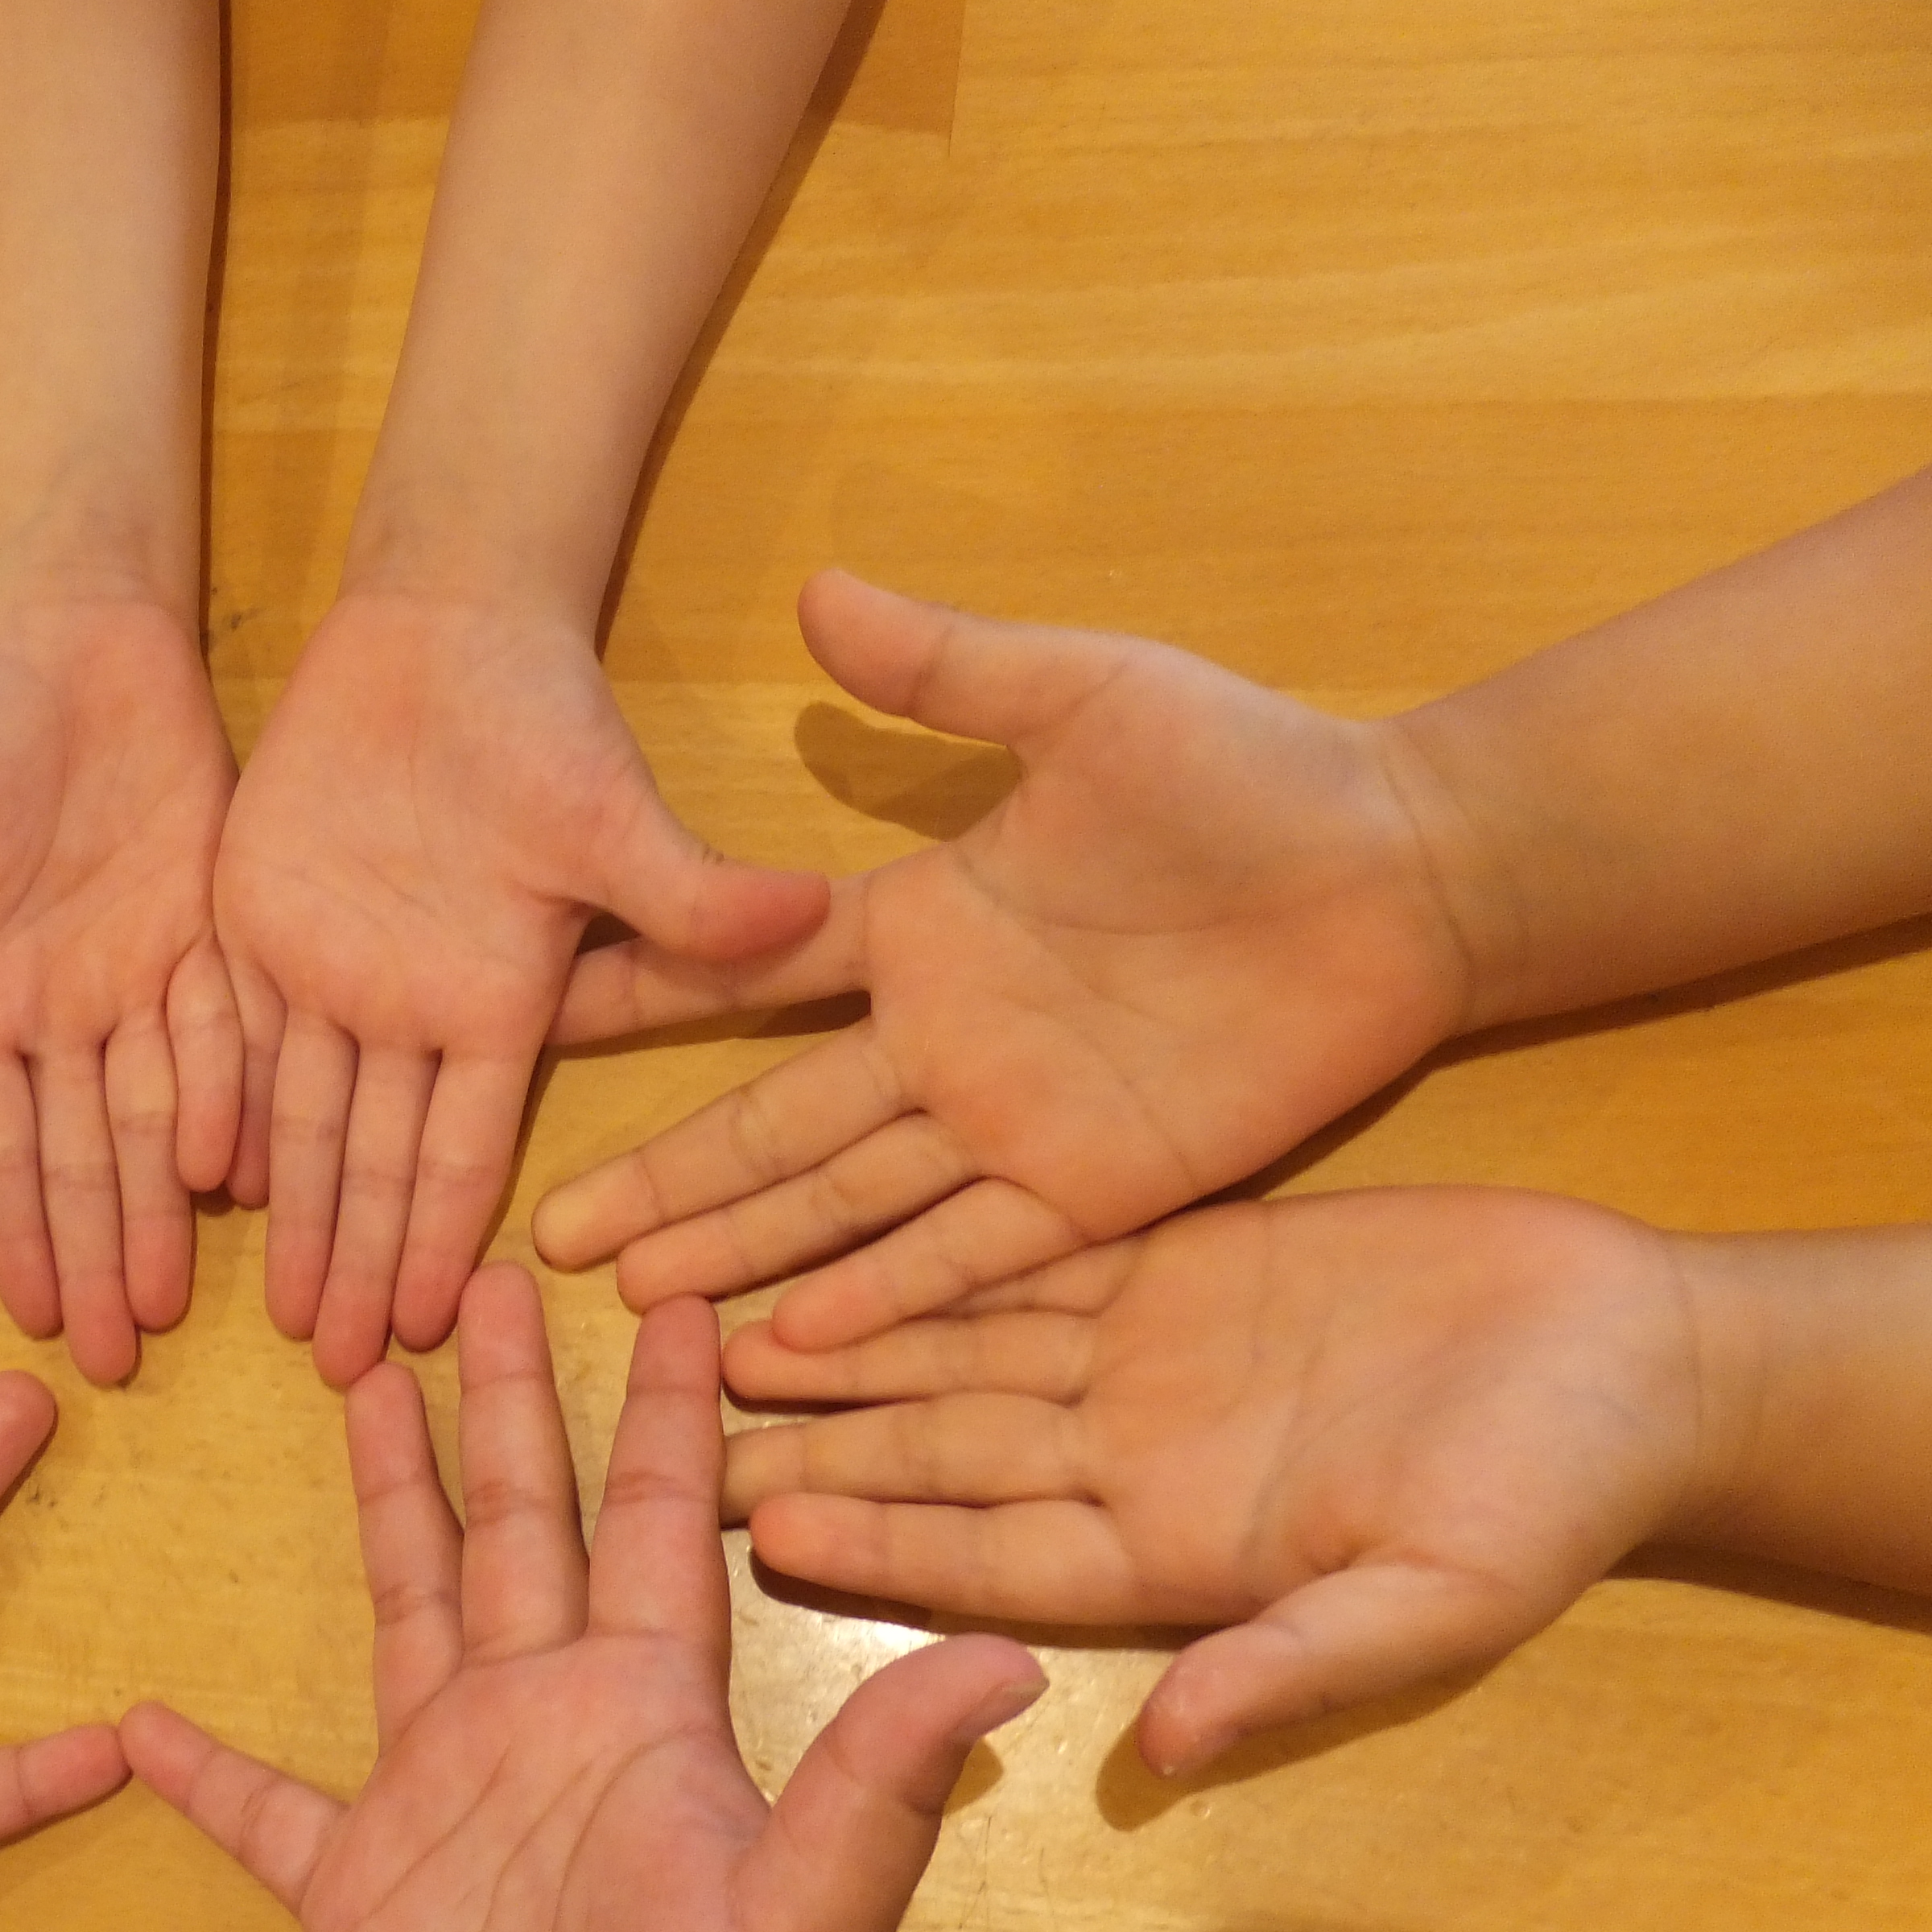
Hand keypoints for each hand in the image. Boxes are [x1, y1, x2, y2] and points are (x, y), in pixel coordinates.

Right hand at [0, 600, 240, 1383]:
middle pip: (85, 1157)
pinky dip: (234, 1105)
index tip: (31, 1318)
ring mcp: (134, 978)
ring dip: (166, 1212)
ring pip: (158, 1120)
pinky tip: (245, 1183)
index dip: (19, 1231)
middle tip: (119, 1360)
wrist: (66, 638)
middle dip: (100, 1257)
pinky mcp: (207, 933)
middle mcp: (58, 1014)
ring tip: (175, 1306)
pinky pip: (225, 1036)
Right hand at [122, 1267, 1039, 1931]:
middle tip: (481, 1268)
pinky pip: (265, 1811)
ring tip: (351, 1383)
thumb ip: (881, 1783)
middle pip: (522, 1520)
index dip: (670, 1409)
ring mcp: (445, 1799)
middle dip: (507, 1397)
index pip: (661, 1519)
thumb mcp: (817, 1929)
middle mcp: (547, 1721)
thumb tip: (1012, 1658)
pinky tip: (147, 1720)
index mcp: (649, 1711)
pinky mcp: (358, 1892)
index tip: (679, 1289)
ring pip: (409, 1605)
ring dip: (388, 1503)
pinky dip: (207, 1771)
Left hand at [214, 592, 829, 1385]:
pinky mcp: (260, 925)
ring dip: (291, 1219)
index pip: (464, 1150)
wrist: (445, 631)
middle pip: (378, 1166)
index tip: (432, 1332)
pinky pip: (230, 1038)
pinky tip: (201, 1192)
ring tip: (276, 1322)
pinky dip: (216, 1113)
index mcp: (499, 1005)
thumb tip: (814, 912)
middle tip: (336, 1374)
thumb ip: (689, 889)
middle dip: (359, 1267)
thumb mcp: (613, 814)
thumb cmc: (544, 717)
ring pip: (301, 1122)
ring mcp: (334, 973)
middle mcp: (414, 1012)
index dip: (444, 1243)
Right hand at [534, 571, 1479, 1347]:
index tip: (528, 1018)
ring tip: (642, 1304)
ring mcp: (1014, 1124)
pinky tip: (796, 1341)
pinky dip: (884, 1299)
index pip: (747, 968)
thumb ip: (948, 667)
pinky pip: (973, 1255)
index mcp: (921, 926)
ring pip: (847, 1205)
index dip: (641, 994)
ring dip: (746, 1256)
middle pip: (772, 1124)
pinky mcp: (1099, 1188)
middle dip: (665, 1182)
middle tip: (550, 1238)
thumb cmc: (1252, 768)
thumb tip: (815, 590)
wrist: (1402, 866)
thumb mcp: (1085, 697)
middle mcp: (943, 1042)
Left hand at [721, 1187, 1707, 1775]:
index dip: (885, 1542)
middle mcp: (1129, 1462)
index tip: (774, 1531)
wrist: (1642, 1358)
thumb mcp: (1438, 1601)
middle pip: (943, 1459)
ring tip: (718, 1334)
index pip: (992, 1557)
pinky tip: (835, 1247)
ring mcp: (1145, 1363)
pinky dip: (933, 1256)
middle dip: (818, 1449)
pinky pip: (1029, 1257)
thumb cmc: (1556, 1496)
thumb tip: (1165, 1752)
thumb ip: (1295, 1668)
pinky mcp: (1179, 1264)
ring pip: (959, 1355)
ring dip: (845, 1348)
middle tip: (679, 1443)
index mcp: (1172, 1555)